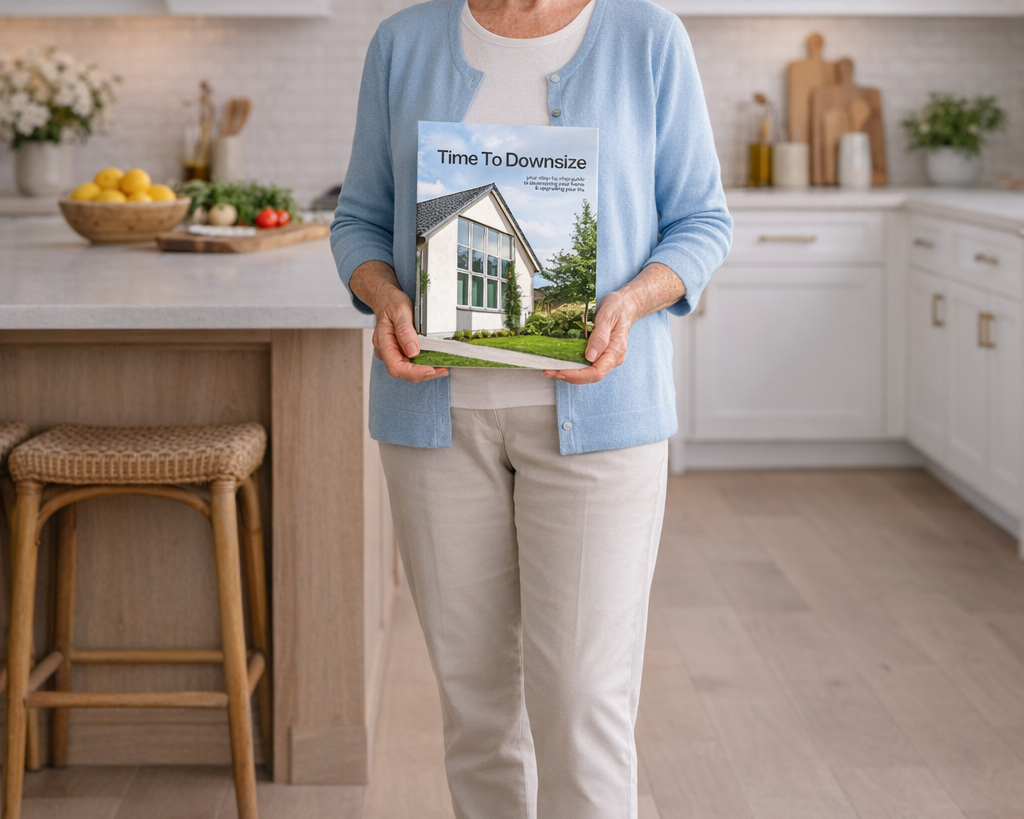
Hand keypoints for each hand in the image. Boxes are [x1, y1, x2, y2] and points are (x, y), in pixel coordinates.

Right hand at [352, 262, 446, 382]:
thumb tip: (413, 352)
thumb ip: (405, 331)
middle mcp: (386, 351)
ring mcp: (392, 353)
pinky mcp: (400, 352)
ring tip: (442, 367)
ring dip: (425, 372)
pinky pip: (411, 364)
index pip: (396, 366)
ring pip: (408, 371)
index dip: (414, 372)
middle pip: (403, 372)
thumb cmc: (391, 302)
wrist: (386, 298)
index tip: (431, 369)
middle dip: (423, 374)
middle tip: (442, 369)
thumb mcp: (400, 311)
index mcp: (383, 342)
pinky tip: (435, 362)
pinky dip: (423, 366)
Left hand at [544, 288, 639, 384]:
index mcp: (615, 351)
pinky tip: (560, 363)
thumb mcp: (608, 316)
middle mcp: (611, 358)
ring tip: (550, 369)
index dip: (577, 375)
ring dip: (568, 373)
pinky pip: (586, 365)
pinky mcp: (600, 354)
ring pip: (586, 373)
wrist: (625, 304)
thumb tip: (590, 356)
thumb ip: (600, 336)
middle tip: (549, 371)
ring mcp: (606, 357)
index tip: (561, 371)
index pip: (596, 372)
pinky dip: (572, 366)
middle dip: (568, 376)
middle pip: (590, 376)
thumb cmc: (618, 308)